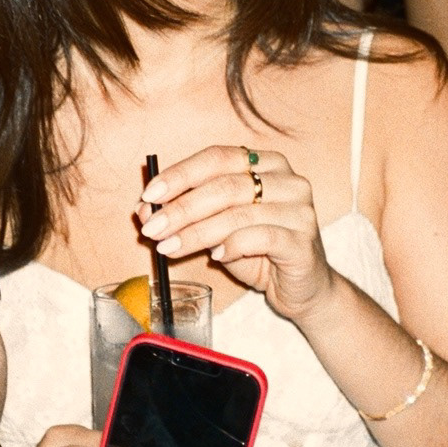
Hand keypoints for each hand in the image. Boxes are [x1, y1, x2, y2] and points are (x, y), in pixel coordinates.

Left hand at [138, 144, 334, 325]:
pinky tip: (216, 257)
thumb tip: (144, 209)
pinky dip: (232, 246)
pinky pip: (260, 237)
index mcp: (267, 163)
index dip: (181, 174)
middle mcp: (288, 180)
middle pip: (225, 185)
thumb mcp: (218, 229)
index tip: (149, 194)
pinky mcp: (303, 241)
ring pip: (238, 213)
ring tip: (169, 247)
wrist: (303, 289)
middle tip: (151, 228)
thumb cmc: (258, 252)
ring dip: (196, 232)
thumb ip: (188, 215)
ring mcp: (300, 209)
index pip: (218, 157)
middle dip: (182, 207)